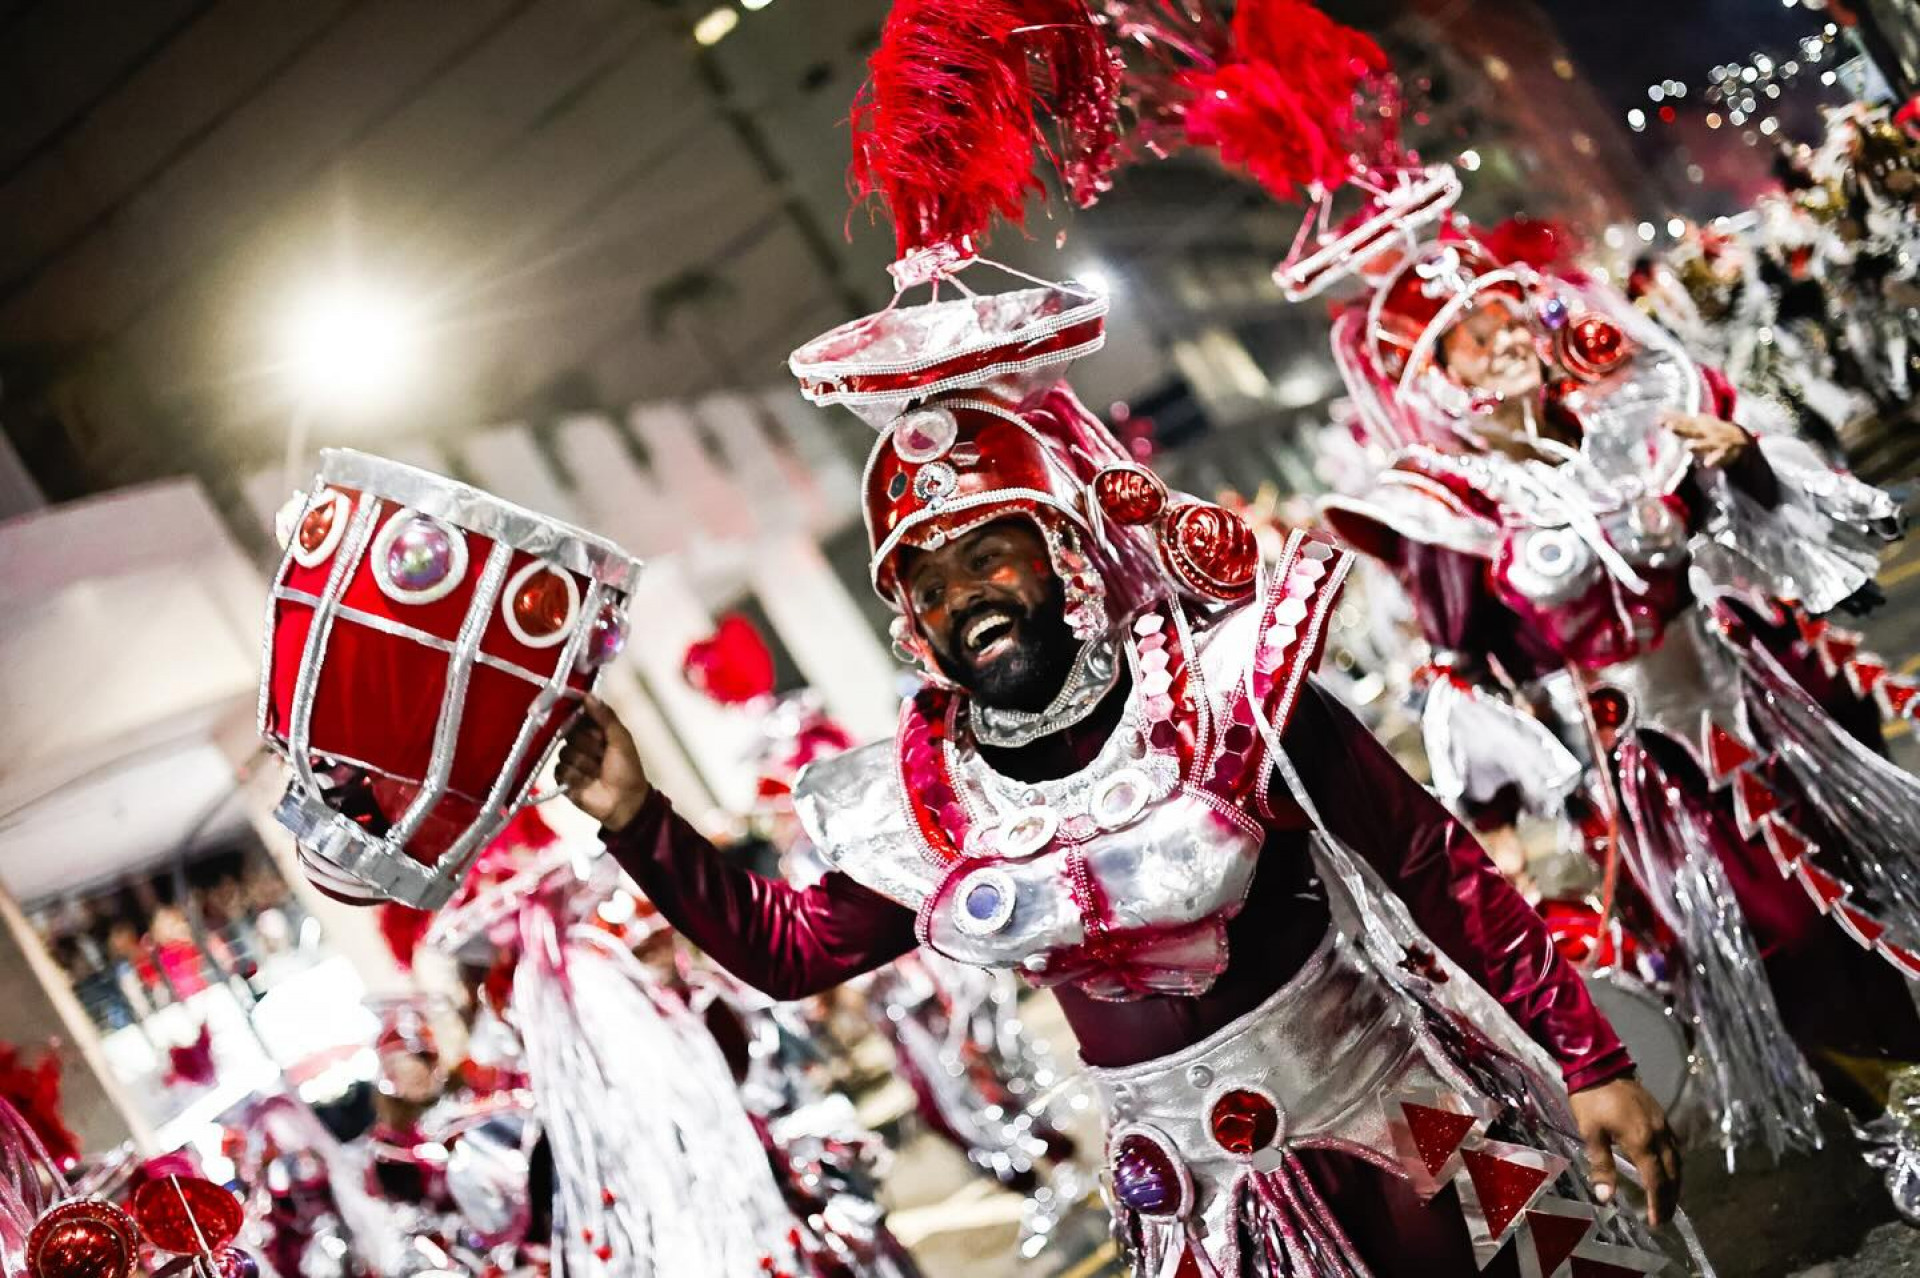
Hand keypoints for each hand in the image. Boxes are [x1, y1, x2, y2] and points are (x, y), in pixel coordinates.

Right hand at [556, 696, 652, 831]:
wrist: (624, 803)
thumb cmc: (627, 770)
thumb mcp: (621, 739)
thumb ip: (606, 717)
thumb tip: (588, 696)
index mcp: (595, 731)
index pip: (578, 716)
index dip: (583, 721)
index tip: (592, 727)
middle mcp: (580, 743)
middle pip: (569, 733)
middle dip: (587, 745)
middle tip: (601, 755)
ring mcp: (571, 761)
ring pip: (564, 753)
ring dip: (584, 764)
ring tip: (597, 773)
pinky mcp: (563, 779)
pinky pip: (560, 770)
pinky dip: (576, 777)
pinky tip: (588, 783)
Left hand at [1570, 1076, 1680, 1226]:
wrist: (1600, 1063)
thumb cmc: (1591, 1099)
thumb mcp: (1590, 1133)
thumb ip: (1602, 1165)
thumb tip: (1606, 1197)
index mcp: (1642, 1140)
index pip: (1656, 1180)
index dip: (1658, 1203)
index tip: (1656, 1223)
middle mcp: (1659, 1134)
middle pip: (1672, 1174)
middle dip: (1670, 1198)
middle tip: (1664, 1218)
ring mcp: (1663, 1123)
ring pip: (1677, 1160)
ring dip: (1675, 1182)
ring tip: (1668, 1200)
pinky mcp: (1661, 1115)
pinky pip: (1674, 1145)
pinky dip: (1673, 1164)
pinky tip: (1667, 1169)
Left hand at [1661, 410, 1749, 468]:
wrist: (1743, 442)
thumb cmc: (1715, 434)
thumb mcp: (1698, 426)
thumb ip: (1681, 424)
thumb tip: (1658, 418)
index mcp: (1700, 425)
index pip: (1685, 421)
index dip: (1673, 419)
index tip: (1658, 419)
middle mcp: (1708, 431)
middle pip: (1693, 430)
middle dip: (1682, 428)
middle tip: (1668, 426)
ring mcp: (1718, 442)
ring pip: (1707, 444)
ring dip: (1698, 445)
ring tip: (1688, 446)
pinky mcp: (1727, 453)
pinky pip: (1720, 457)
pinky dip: (1715, 460)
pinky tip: (1708, 464)